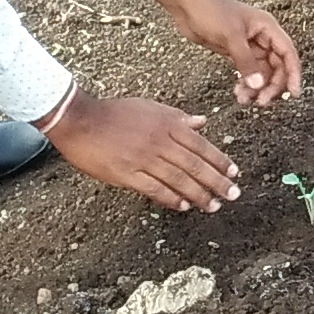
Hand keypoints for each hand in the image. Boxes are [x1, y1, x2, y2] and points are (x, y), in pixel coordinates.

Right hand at [49, 92, 241, 212]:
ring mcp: (143, 158)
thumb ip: (177, 117)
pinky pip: (154, 189)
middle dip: (217, 181)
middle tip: (233, 194)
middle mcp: (159, 141)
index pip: (201, 144)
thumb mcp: (150, 107)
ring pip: (178, 179)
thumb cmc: (114, 112)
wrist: (80, 119)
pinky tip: (183, 206)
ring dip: (199, 194)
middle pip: (194, 164)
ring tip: (213, 205)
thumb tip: (203, 122)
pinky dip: (171, 198)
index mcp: (167, 123)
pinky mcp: (126, 173)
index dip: (219, 160)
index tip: (234, 173)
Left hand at [185, 0, 302, 105]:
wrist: (186, 4)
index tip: (294, 92)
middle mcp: (262, 37)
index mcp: (267, 27)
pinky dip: (246, 84)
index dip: (293, 73)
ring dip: (257, 88)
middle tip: (262, 101)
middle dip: (271, 85)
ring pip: (262, 72)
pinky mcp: (236, 52)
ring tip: (245, 99)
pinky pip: (248, 72)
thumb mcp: (231, 37)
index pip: (288, 53)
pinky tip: (238, 92)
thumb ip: (246, 62)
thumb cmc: (210, 10)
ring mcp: (249, 45)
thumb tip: (259, 85)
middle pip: (277, 67)